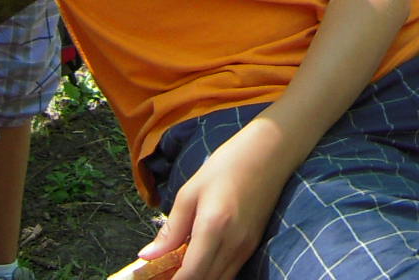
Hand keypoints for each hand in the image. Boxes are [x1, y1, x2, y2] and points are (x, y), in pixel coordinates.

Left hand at [142, 124, 290, 279]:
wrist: (270, 151)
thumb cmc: (227, 164)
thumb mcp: (191, 191)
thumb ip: (172, 229)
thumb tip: (148, 255)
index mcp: (214, 227)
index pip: (191, 275)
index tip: (156, 278)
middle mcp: (233, 244)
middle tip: (165, 271)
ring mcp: (246, 247)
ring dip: (199, 278)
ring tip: (180, 266)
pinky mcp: (253, 245)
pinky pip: (230, 272)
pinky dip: (212, 273)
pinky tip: (199, 259)